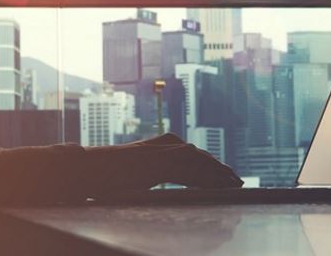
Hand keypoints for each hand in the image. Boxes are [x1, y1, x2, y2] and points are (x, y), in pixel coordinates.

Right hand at [80, 133, 242, 194]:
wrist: (92, 168)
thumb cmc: (111, 172)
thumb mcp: (139, 169)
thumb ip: (155, 169)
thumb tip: (165, 177)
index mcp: (163, 142)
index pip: (195, 154)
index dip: (213, 165)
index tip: (226, 175)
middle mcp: (167, 144)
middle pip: (202, 157)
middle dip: (221, 170)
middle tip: (238, 181)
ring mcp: (164, 152)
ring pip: (201, 163)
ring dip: (219, 175)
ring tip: (234, 185)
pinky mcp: (162, 164)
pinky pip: (191, 173)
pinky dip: (208, 180)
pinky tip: (218, 188)